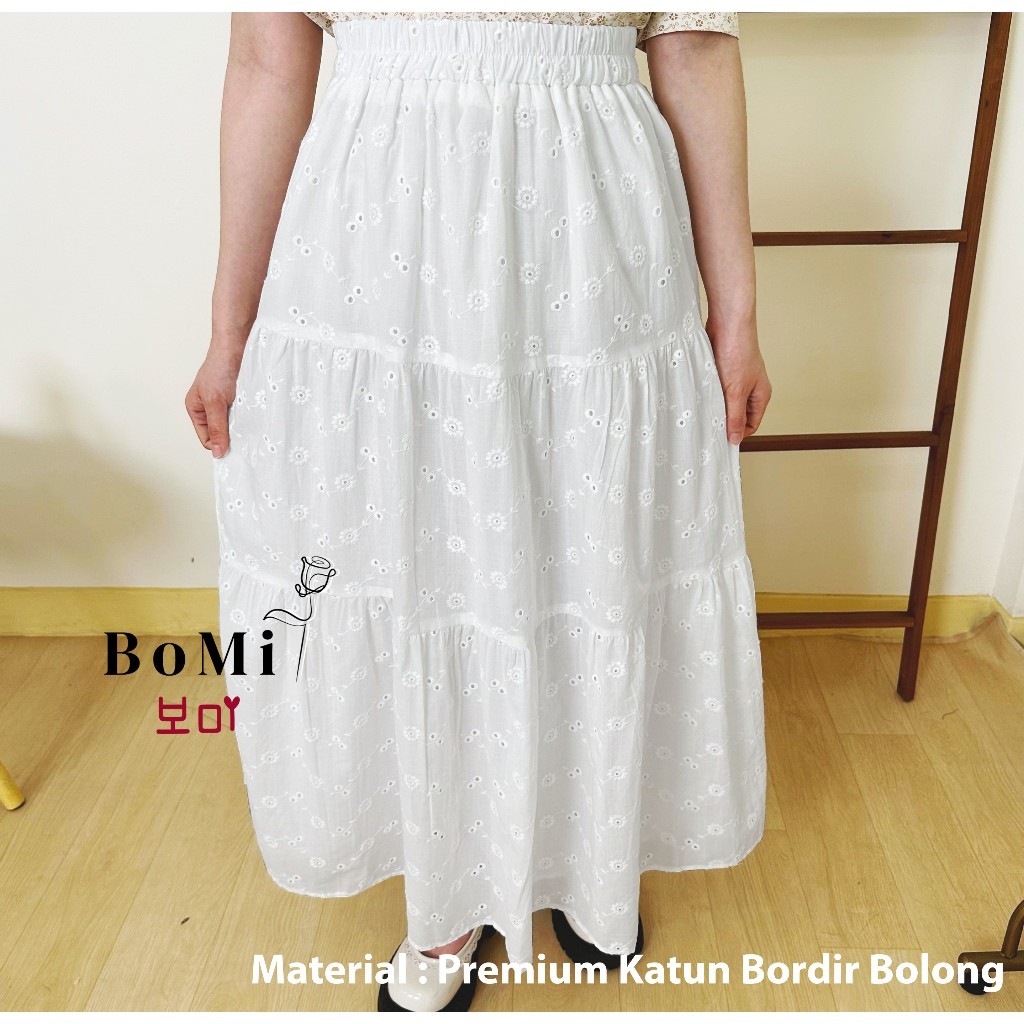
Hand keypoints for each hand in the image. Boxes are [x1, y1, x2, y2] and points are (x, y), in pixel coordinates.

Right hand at [185, 342, 244, 458]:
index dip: (220, 445)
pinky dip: (251, 417)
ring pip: (235, 426)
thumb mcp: (216, 402)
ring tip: (250, 421)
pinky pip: (245, 416)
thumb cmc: (221, 368)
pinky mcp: (240, 399)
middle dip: (233, 436)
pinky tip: (256, 415)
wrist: (238, 344)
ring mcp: (226, 404)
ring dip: (243, 426)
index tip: (236, 449)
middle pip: (221, 434)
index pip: (207, 439)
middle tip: (246, 436)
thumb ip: (217, 427)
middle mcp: (210, 409)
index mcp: (196, 410)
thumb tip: (217, 453)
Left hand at [705, 316, 770, 445]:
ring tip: (703, 408)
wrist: (727, 322)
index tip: (720, 439)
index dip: (737, 432)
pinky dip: (708, 393)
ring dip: (714, 405)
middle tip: (707, 425)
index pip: (751, 424)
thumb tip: (735, 438)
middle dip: (724, 419)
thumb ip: (735, 416)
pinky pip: (716, 389)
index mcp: (760, 395)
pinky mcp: (723, 370)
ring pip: (725, 401)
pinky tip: (699, 394)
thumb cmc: (737, 352)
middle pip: (737, 414)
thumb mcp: (735, 390)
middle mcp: (751, 388)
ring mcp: (737, 379)